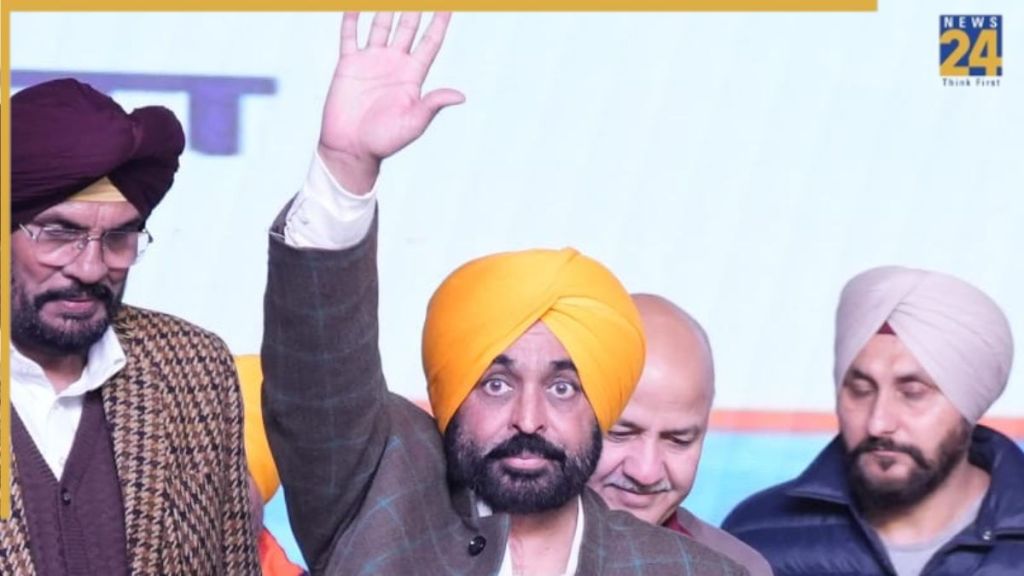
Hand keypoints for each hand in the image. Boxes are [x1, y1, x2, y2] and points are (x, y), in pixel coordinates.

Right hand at [319, 12, 464, 193]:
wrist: (351, 149)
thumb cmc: (385, 141)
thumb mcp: (414, 122)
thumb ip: (433, 104)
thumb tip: (460, 96)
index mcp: (412, 75)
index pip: (430, 41)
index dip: (440, 21)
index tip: (449, 4)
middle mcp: (394, 63)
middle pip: (408, 26)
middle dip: (415, 7)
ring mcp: (371, 61)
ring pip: (381, 24)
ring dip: (385, 5)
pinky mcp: (349, 65)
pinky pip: (350, 35)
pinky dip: (352, 17)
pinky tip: (355, 3)